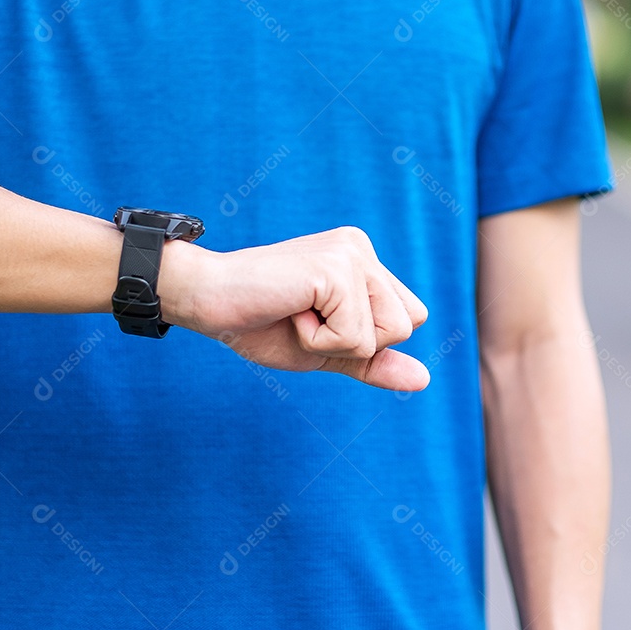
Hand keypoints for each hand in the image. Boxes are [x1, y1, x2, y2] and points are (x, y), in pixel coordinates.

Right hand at [159, 226, 429, 390]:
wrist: (206, 303)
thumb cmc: (262, 323)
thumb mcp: (328, 351)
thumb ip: (375, 362)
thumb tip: (424, 380)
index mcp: (365, 262)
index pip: (410, 319)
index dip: (366, 339)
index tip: (317, 320)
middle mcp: (363, 249)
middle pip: (406, 327)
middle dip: (355, 342)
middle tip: (305, 318)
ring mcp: (352, 254)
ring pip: (387, 334)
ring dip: (335, 342)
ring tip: (298, 313)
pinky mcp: (337, 268)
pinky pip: (355, 337)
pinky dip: (318, 341)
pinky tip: (289, 311)